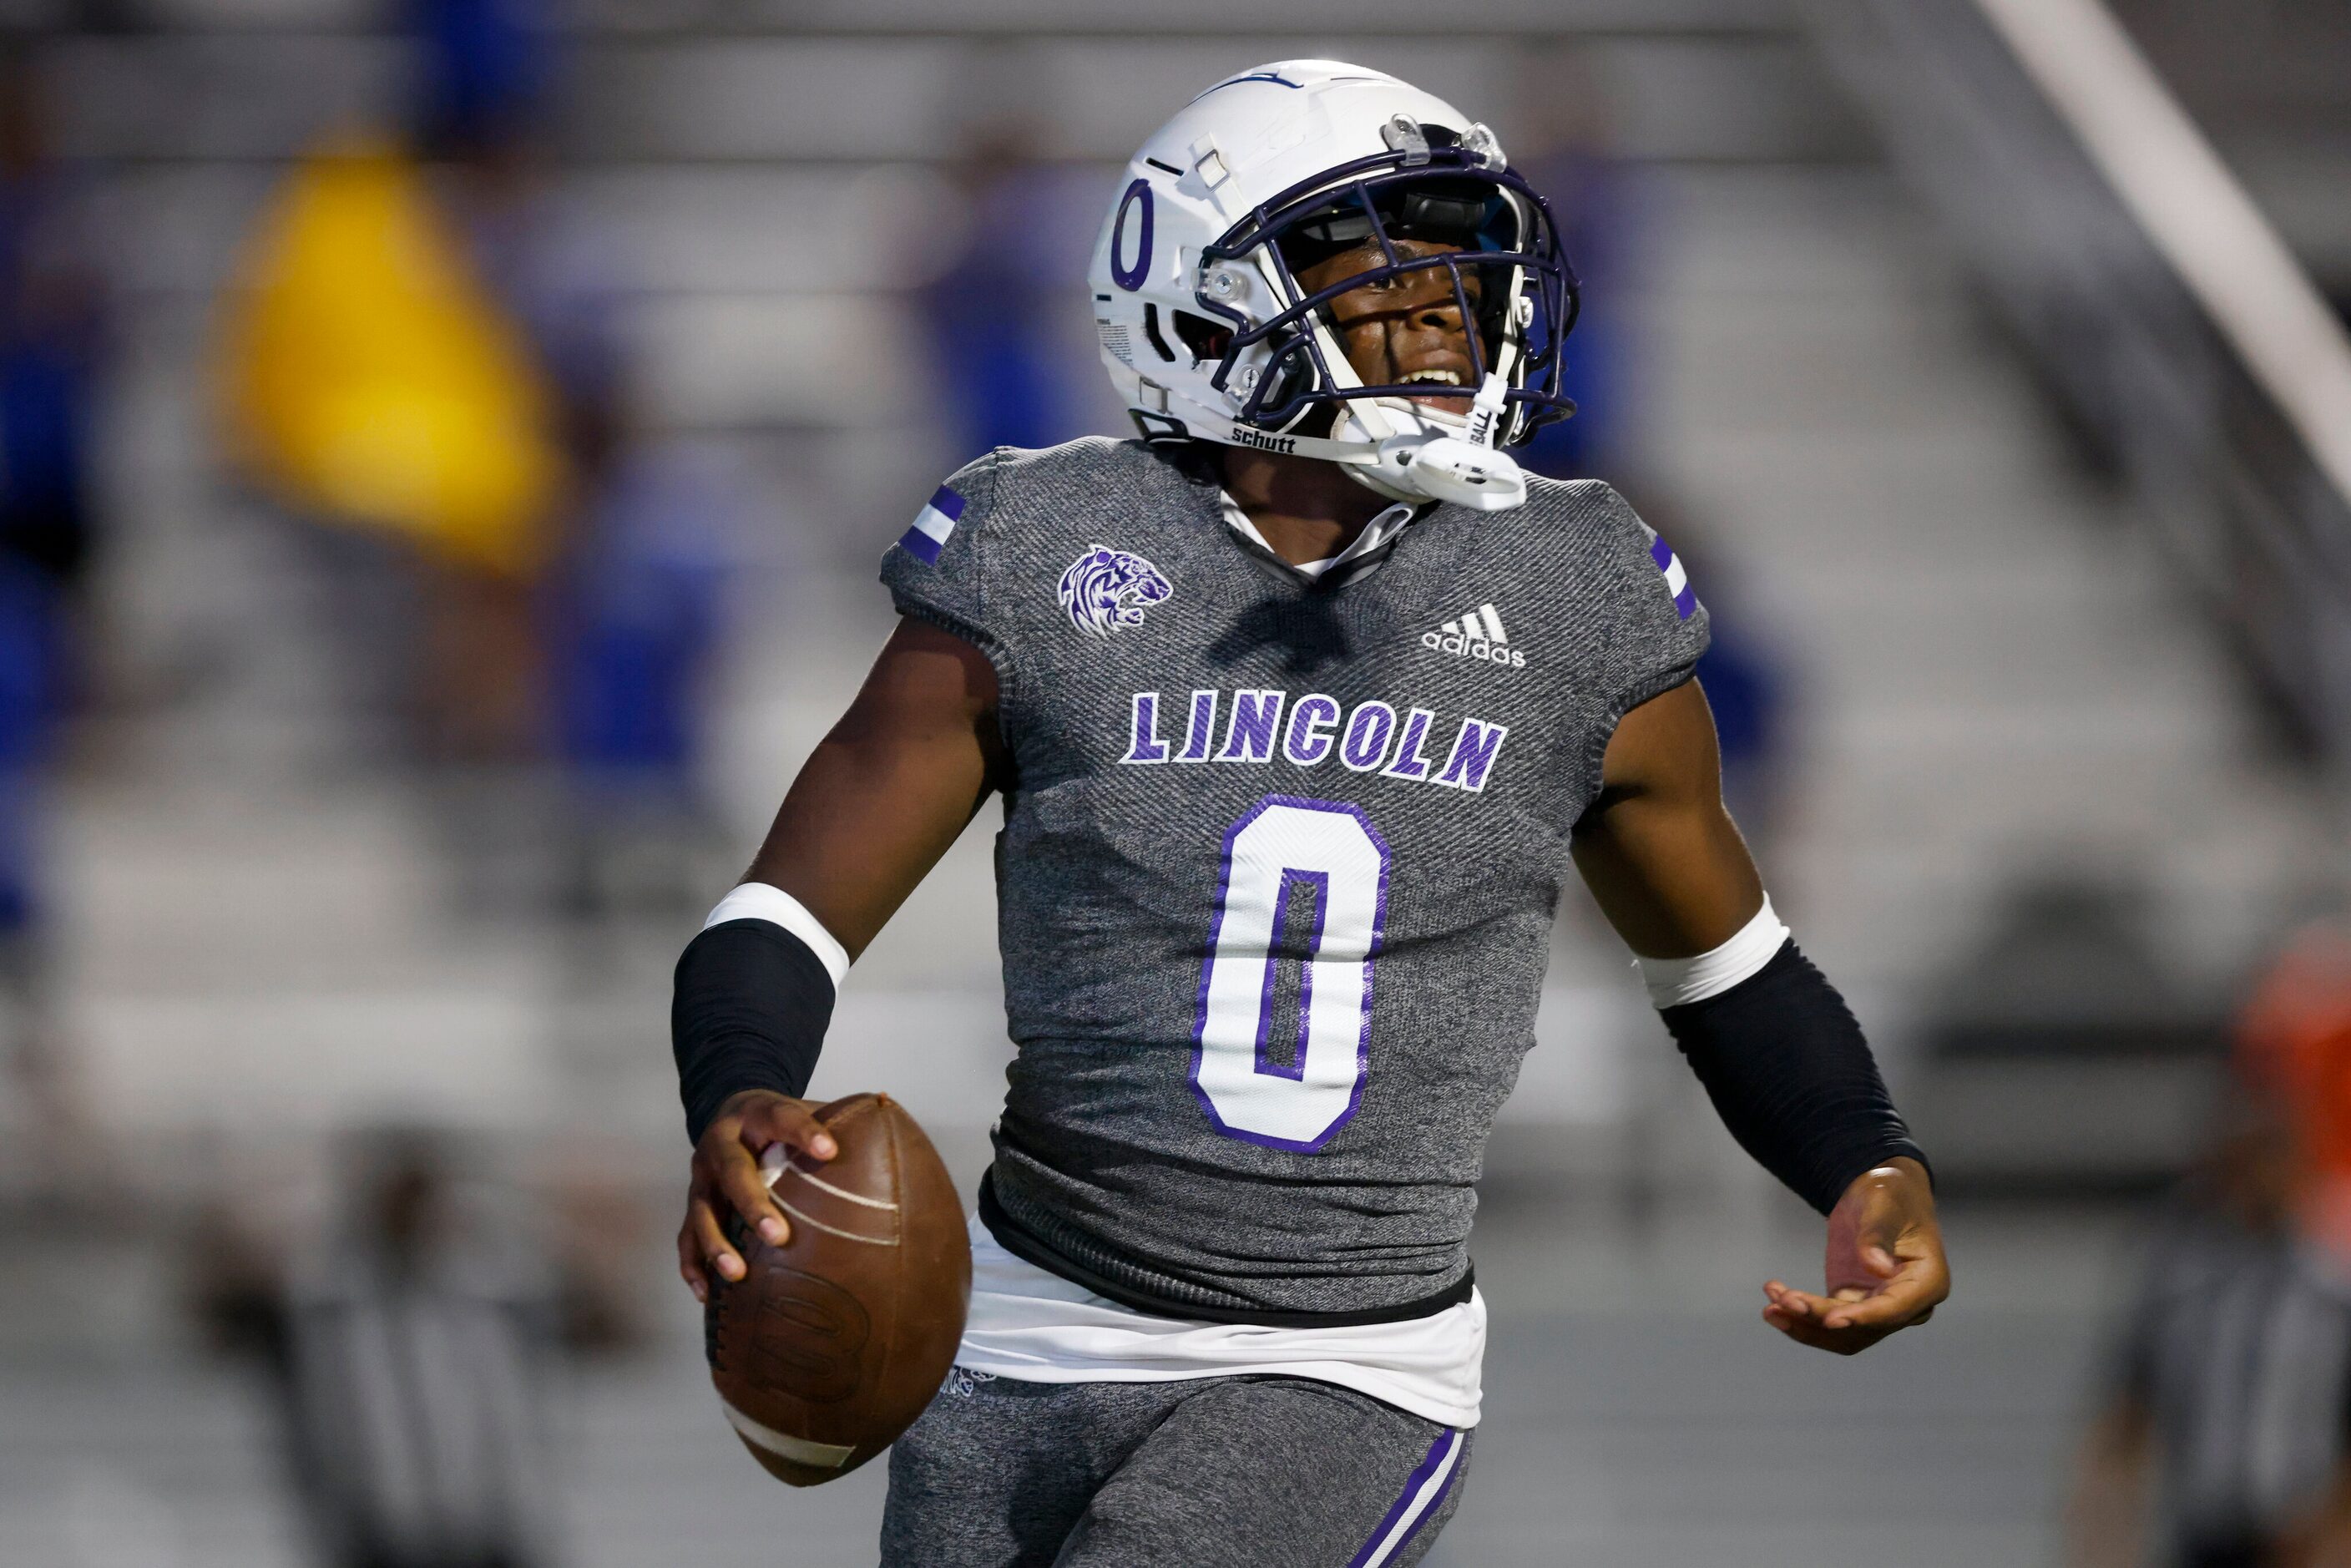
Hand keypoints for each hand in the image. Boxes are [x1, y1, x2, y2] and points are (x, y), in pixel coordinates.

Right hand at [675, 1090, 836, 1302]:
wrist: (732, 1111)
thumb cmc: (779, 1121)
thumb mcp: (804, 1109)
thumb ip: (836, 1121)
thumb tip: (888, 1141)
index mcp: (756, 1113)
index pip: (782, 1118)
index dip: (804, 1133)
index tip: (830, 1150)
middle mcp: (721, 1144)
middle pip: (733, 1172)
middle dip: (754, 1204)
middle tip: (777, 1236)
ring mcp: (702, 1176)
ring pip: (703, 1211)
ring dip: (717, 1244)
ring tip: (737, 1273)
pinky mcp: (693, 1203)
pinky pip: (685, 1237)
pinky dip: (693, 1265)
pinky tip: (707, 1293)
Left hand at [1761, 1156, 1947, 1354]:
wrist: (1879, 1190)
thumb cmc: (1890, 1193)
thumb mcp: (1884, 1205)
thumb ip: (1878, 1236)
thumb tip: (1878, 1268)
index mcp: (1927, 1282)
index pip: (1894, 1310)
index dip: (1862, 1317)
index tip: (1830, 1320)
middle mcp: (1908, 1305)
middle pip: (1863, 1329)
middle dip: (1820, 1319)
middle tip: (1783, 1300)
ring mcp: (1880, 1307)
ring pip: (1842, 1334)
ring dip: (1805, 1325)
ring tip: (1770, 1308)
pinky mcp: (1854, 1302)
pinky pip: (1827, 1321)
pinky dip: (1801, 1316)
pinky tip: (1774, 1303)